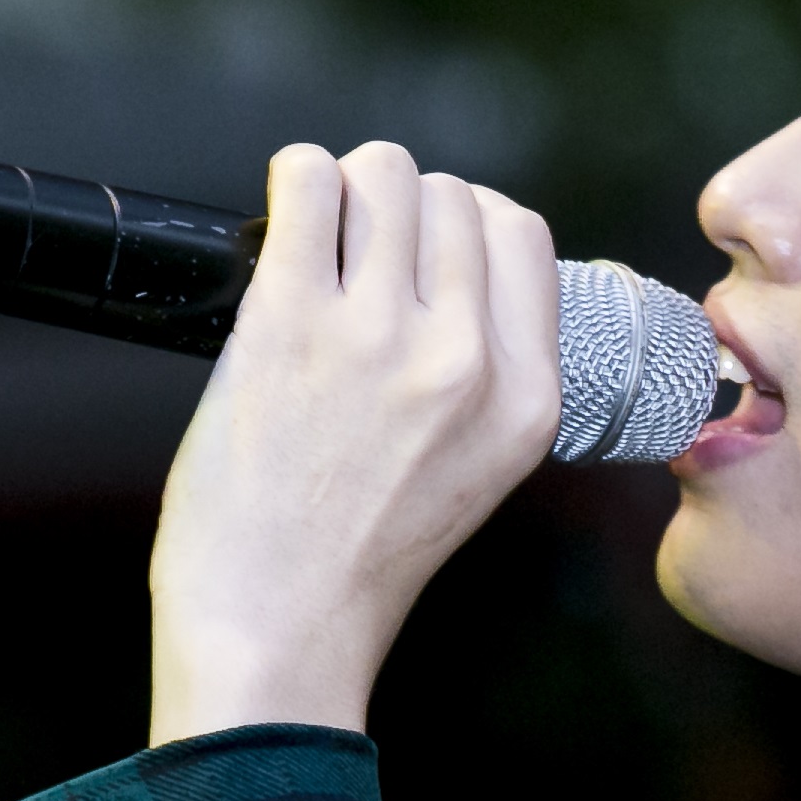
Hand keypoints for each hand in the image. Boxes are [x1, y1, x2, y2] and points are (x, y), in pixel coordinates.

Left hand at [146, 139, 562, 741]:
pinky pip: (305, 181)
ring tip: (315, 246)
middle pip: (451, 195)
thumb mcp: (473, 473)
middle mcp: (465, 361)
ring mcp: (377, 336)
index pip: (522, 235)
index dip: (466, 224)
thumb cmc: (354, 561)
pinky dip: (292, 181)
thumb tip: (445, 266)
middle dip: (398, 210)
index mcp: (526, 401)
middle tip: (353, 261)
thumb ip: (483, 376)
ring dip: (344, 193)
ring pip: (381, 173)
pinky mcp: (288, 321)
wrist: (275, 627)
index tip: (422, 250)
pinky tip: (278, 222)